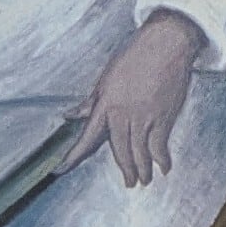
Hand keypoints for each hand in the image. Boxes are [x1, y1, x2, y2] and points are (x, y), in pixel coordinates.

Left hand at [67, 11, 204, 187]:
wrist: (165, 44)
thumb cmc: (134, 57)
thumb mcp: (106, 78)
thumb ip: (90, 102)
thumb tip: (69, 115)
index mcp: (105, 104)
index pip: (86, 137)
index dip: (73, 156)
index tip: (60, 170)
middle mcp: (122, 114)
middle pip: (119, 151)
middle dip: (125, 170)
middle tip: (130, 183)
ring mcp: (143, 117)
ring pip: (140, 152)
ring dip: (143, 170)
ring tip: (144, 181)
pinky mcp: (163, 117)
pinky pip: (159, 145)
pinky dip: (162, 160)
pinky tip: (163, 168)